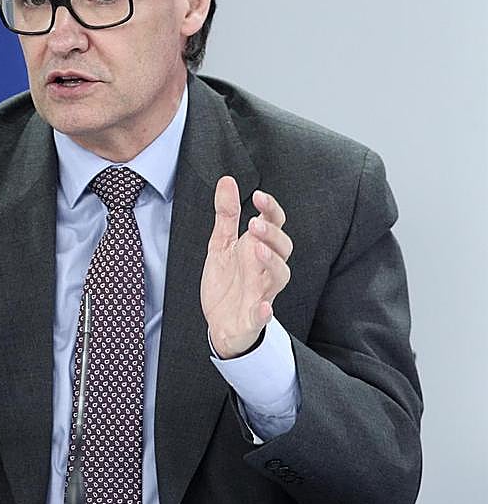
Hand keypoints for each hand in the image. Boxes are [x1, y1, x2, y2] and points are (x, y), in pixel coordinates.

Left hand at [200, 177, 293, 358]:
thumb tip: (227, 181)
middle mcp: (265, 269)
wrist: (220, 322)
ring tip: (257, 249)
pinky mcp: (253, 318)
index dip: (271, 210)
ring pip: (280, 277)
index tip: (258, 196)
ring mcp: (262, 293)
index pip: (274, 225)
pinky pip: (264, 315)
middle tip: (254, 223)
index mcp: (257, 249)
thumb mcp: (220, 244)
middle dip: (272, 235)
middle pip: (283, 249)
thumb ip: (226, 215)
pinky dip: (264, 311)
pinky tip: (262, 306)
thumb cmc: (227, 281)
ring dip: (272, 262)